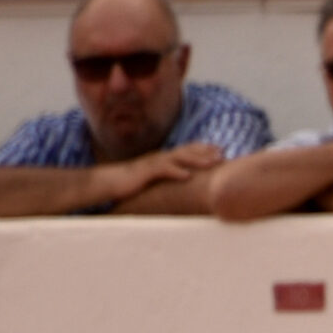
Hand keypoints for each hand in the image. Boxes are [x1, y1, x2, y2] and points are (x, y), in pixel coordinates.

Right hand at [105, 140, 223, 201]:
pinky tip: (187, 176)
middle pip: (186, 152)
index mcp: (163, 159)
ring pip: (178, 159)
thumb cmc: (131, 183)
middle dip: (205, 152)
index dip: (203, 149)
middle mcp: (160, 158)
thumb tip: (182, 182)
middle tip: (223, 153)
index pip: (186, 150)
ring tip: (211, 163)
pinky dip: (175, 172)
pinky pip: (162, 171)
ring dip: (196, 160)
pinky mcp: (145, 172)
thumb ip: (167, 177)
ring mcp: (153, 164)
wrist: (109, 182)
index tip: (220, 150)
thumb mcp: (153, 179)